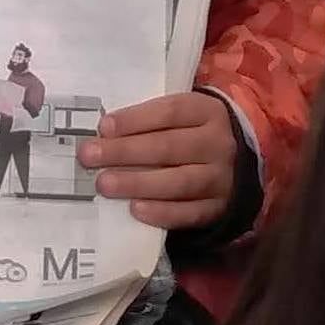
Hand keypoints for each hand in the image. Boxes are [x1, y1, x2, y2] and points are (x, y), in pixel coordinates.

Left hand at [84, 88, 238, 228]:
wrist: (234, 166)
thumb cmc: (191, 134)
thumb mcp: (182, 117)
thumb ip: (149, 121)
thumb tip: (104, 133)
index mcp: (208, 112)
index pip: (170, 112)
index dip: (135, 119)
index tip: (103, 127)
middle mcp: (218, 144)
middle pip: (169, 147)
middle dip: (125, 152)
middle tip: (90, 157)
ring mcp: (221, 178)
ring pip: (178, 182)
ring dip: (138, 183)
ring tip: (105, 184)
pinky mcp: (218, 208)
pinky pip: (189, 212)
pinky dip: (162, 212)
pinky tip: (135, 210)